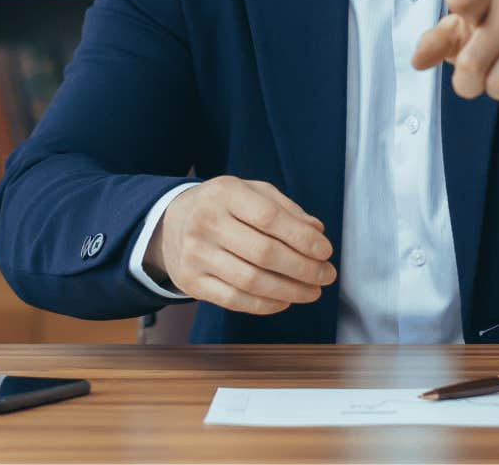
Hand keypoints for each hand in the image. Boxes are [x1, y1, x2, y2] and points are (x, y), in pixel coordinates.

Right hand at [143, 176, 336, 315]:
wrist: (171, 223)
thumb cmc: (224, 207)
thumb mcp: (252, 193)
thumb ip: (286, 209)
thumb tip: (317, 233)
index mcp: (225, 193)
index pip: (270, 218)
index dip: (302, 238)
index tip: (326, 251)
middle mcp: (206, 222)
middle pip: (264, 253)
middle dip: (303, 268)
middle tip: (326, 275)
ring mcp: (196, 254)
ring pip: (251, 281)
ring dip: (290, 290)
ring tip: (312, 291)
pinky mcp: (191, 281)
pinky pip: (234, 300)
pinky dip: (266, 304)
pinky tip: (285, 300)